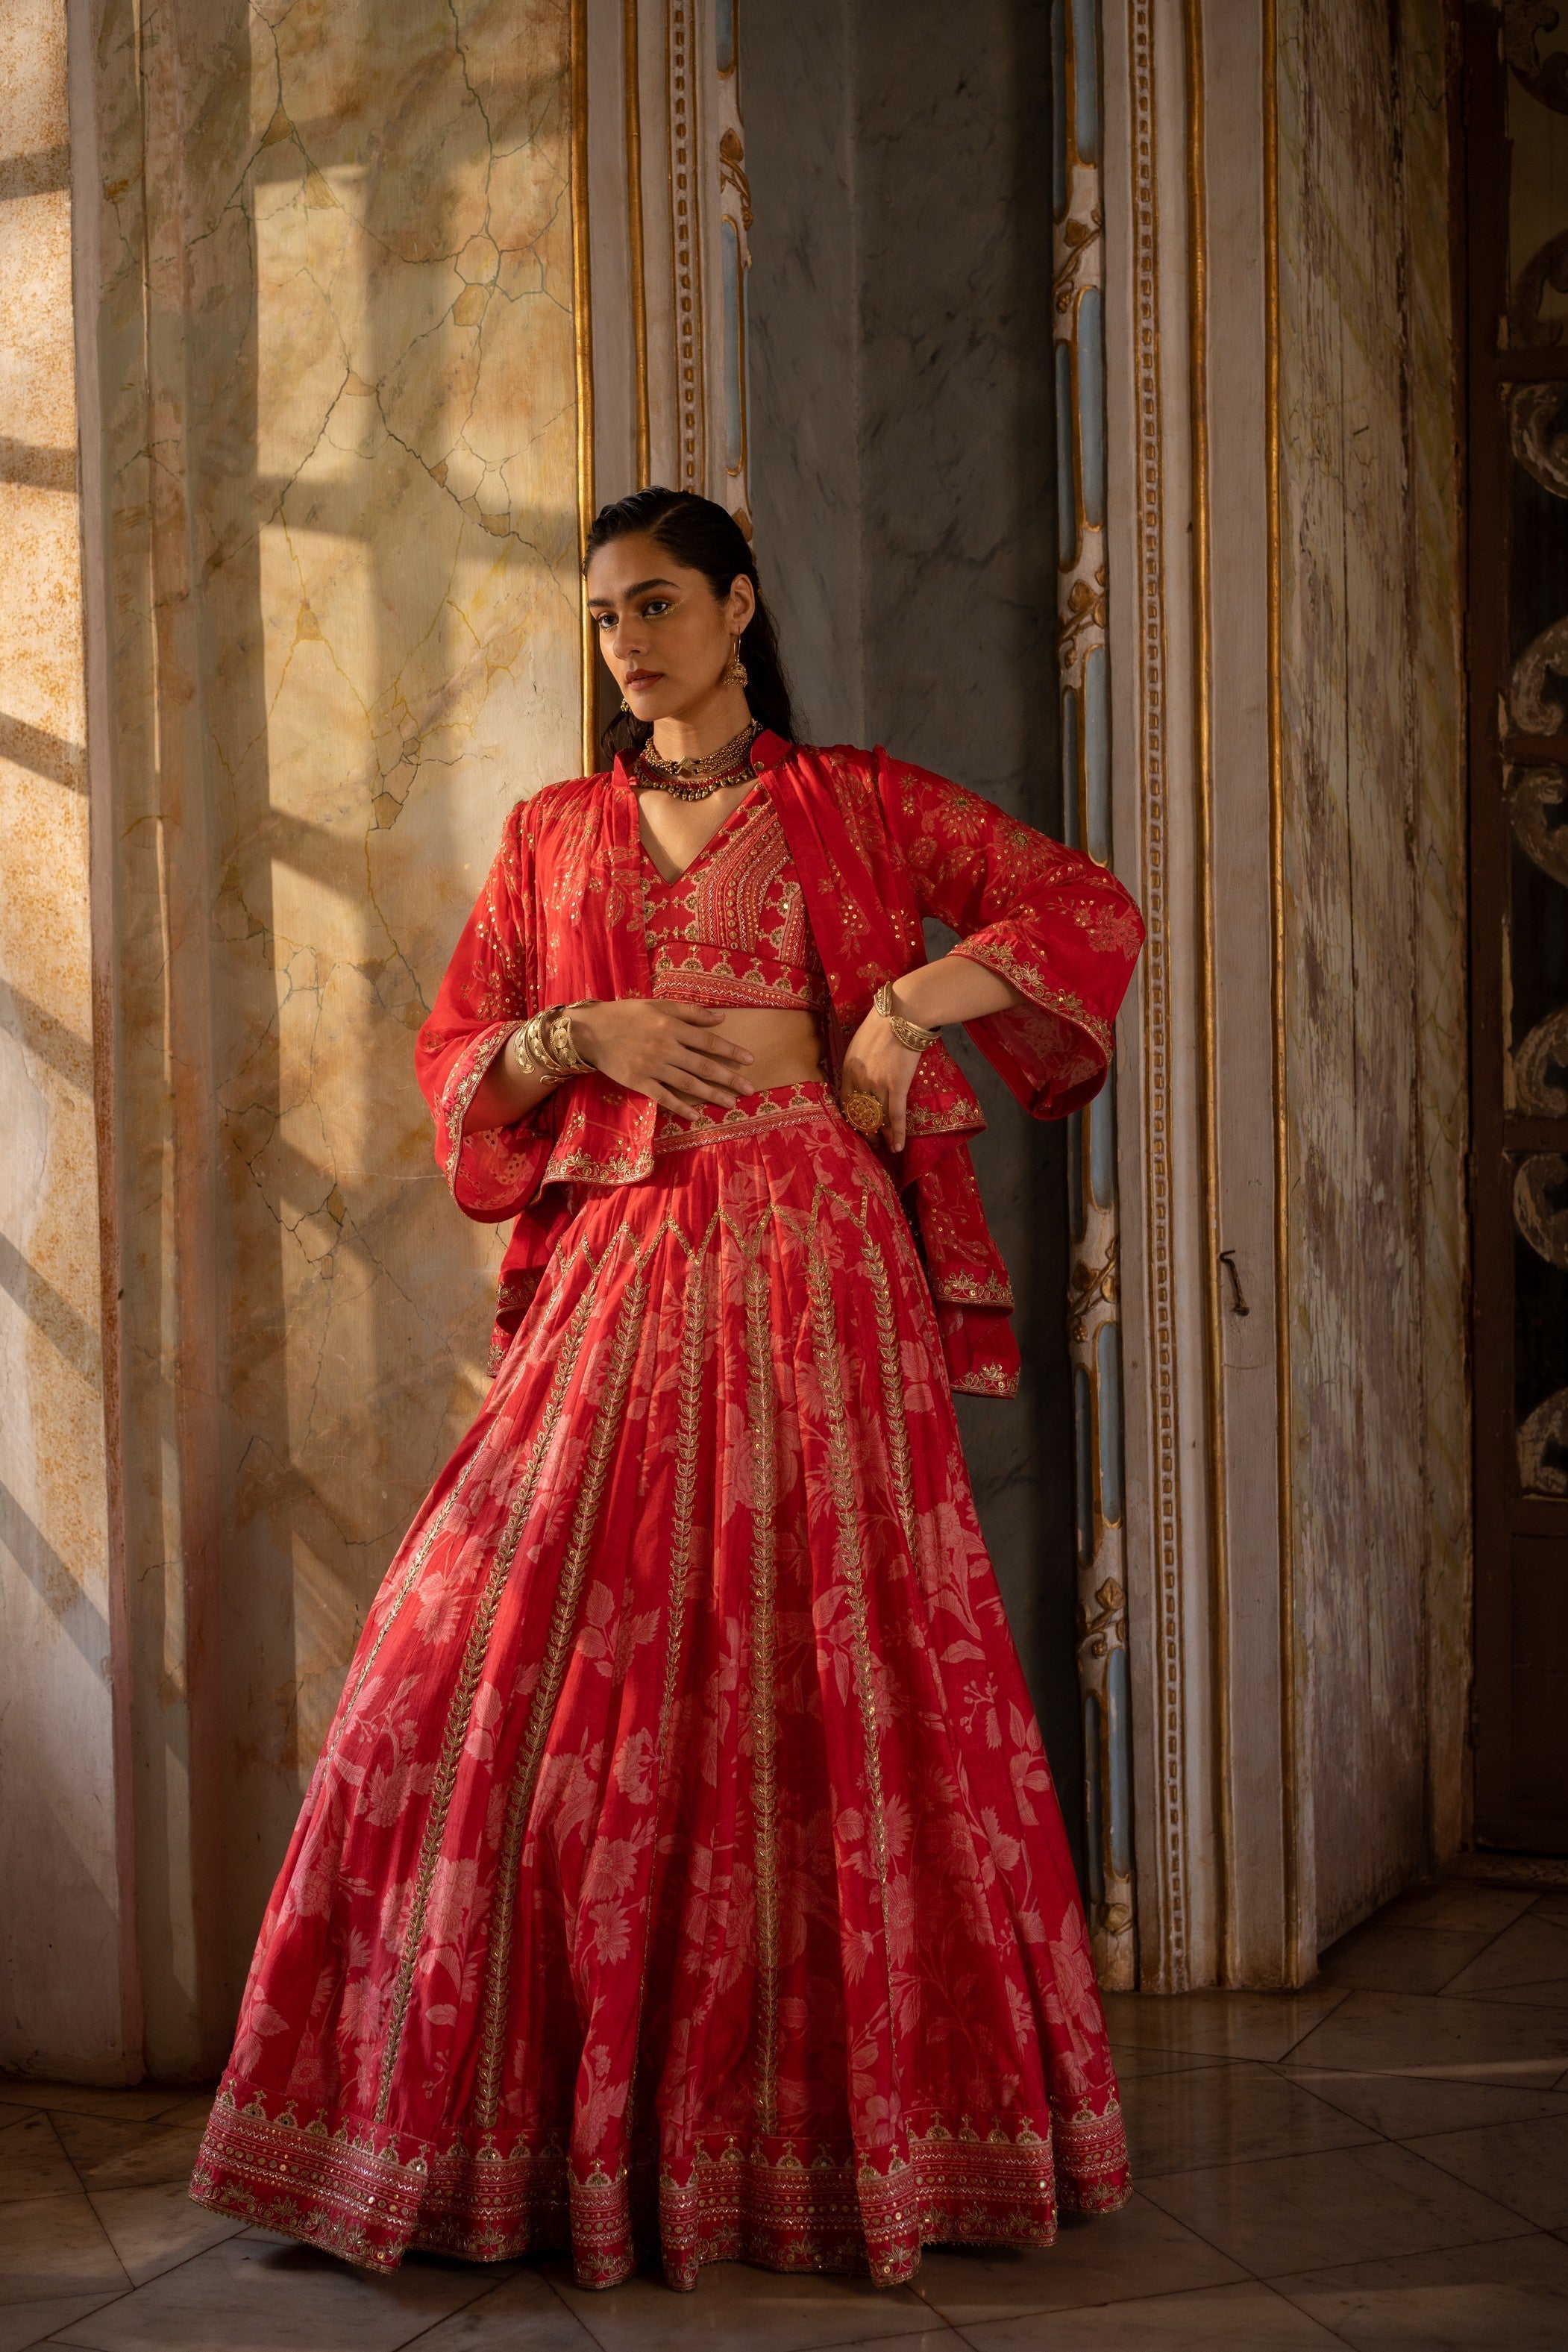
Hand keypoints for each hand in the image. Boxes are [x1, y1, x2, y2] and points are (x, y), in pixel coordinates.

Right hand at [572, 998, 753, 1121]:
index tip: (749, 1060)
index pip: (709, 1041)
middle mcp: (666, 1047)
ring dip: (712, 1094)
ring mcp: (652, 1067)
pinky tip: (696, 1114)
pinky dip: (681, 1107)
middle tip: (750, 1089)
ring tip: (731, 1103)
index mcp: (672, 1026)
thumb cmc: (627, 1015)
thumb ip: (690, 1012)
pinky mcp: (639, 1082)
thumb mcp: (659, 1005)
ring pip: (688, 1083)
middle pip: (704, 1065)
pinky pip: (664, 1097)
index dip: (731, 1051)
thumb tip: (720, 1018)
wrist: (592, 1031)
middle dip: (729, 1078)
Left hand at [840, 1007, 923, 1152]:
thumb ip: (857, 1060)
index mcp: (848, 1069)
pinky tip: (898, 1146)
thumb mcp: (858, 1041)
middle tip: (872, 1141)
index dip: (852, 1116)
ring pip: (878, 1118)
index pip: (846, 1102)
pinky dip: (897, 1134)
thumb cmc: (882, 1022)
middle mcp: (859, 1081)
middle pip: (861, 1114)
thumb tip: (862, 1071)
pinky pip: (895, 1117)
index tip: (858, 1123)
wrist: (903, 1013)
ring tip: (886, 1146)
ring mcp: (878, 1085)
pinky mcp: (897, 1087)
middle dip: (866, 1131)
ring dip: (882, 1136)